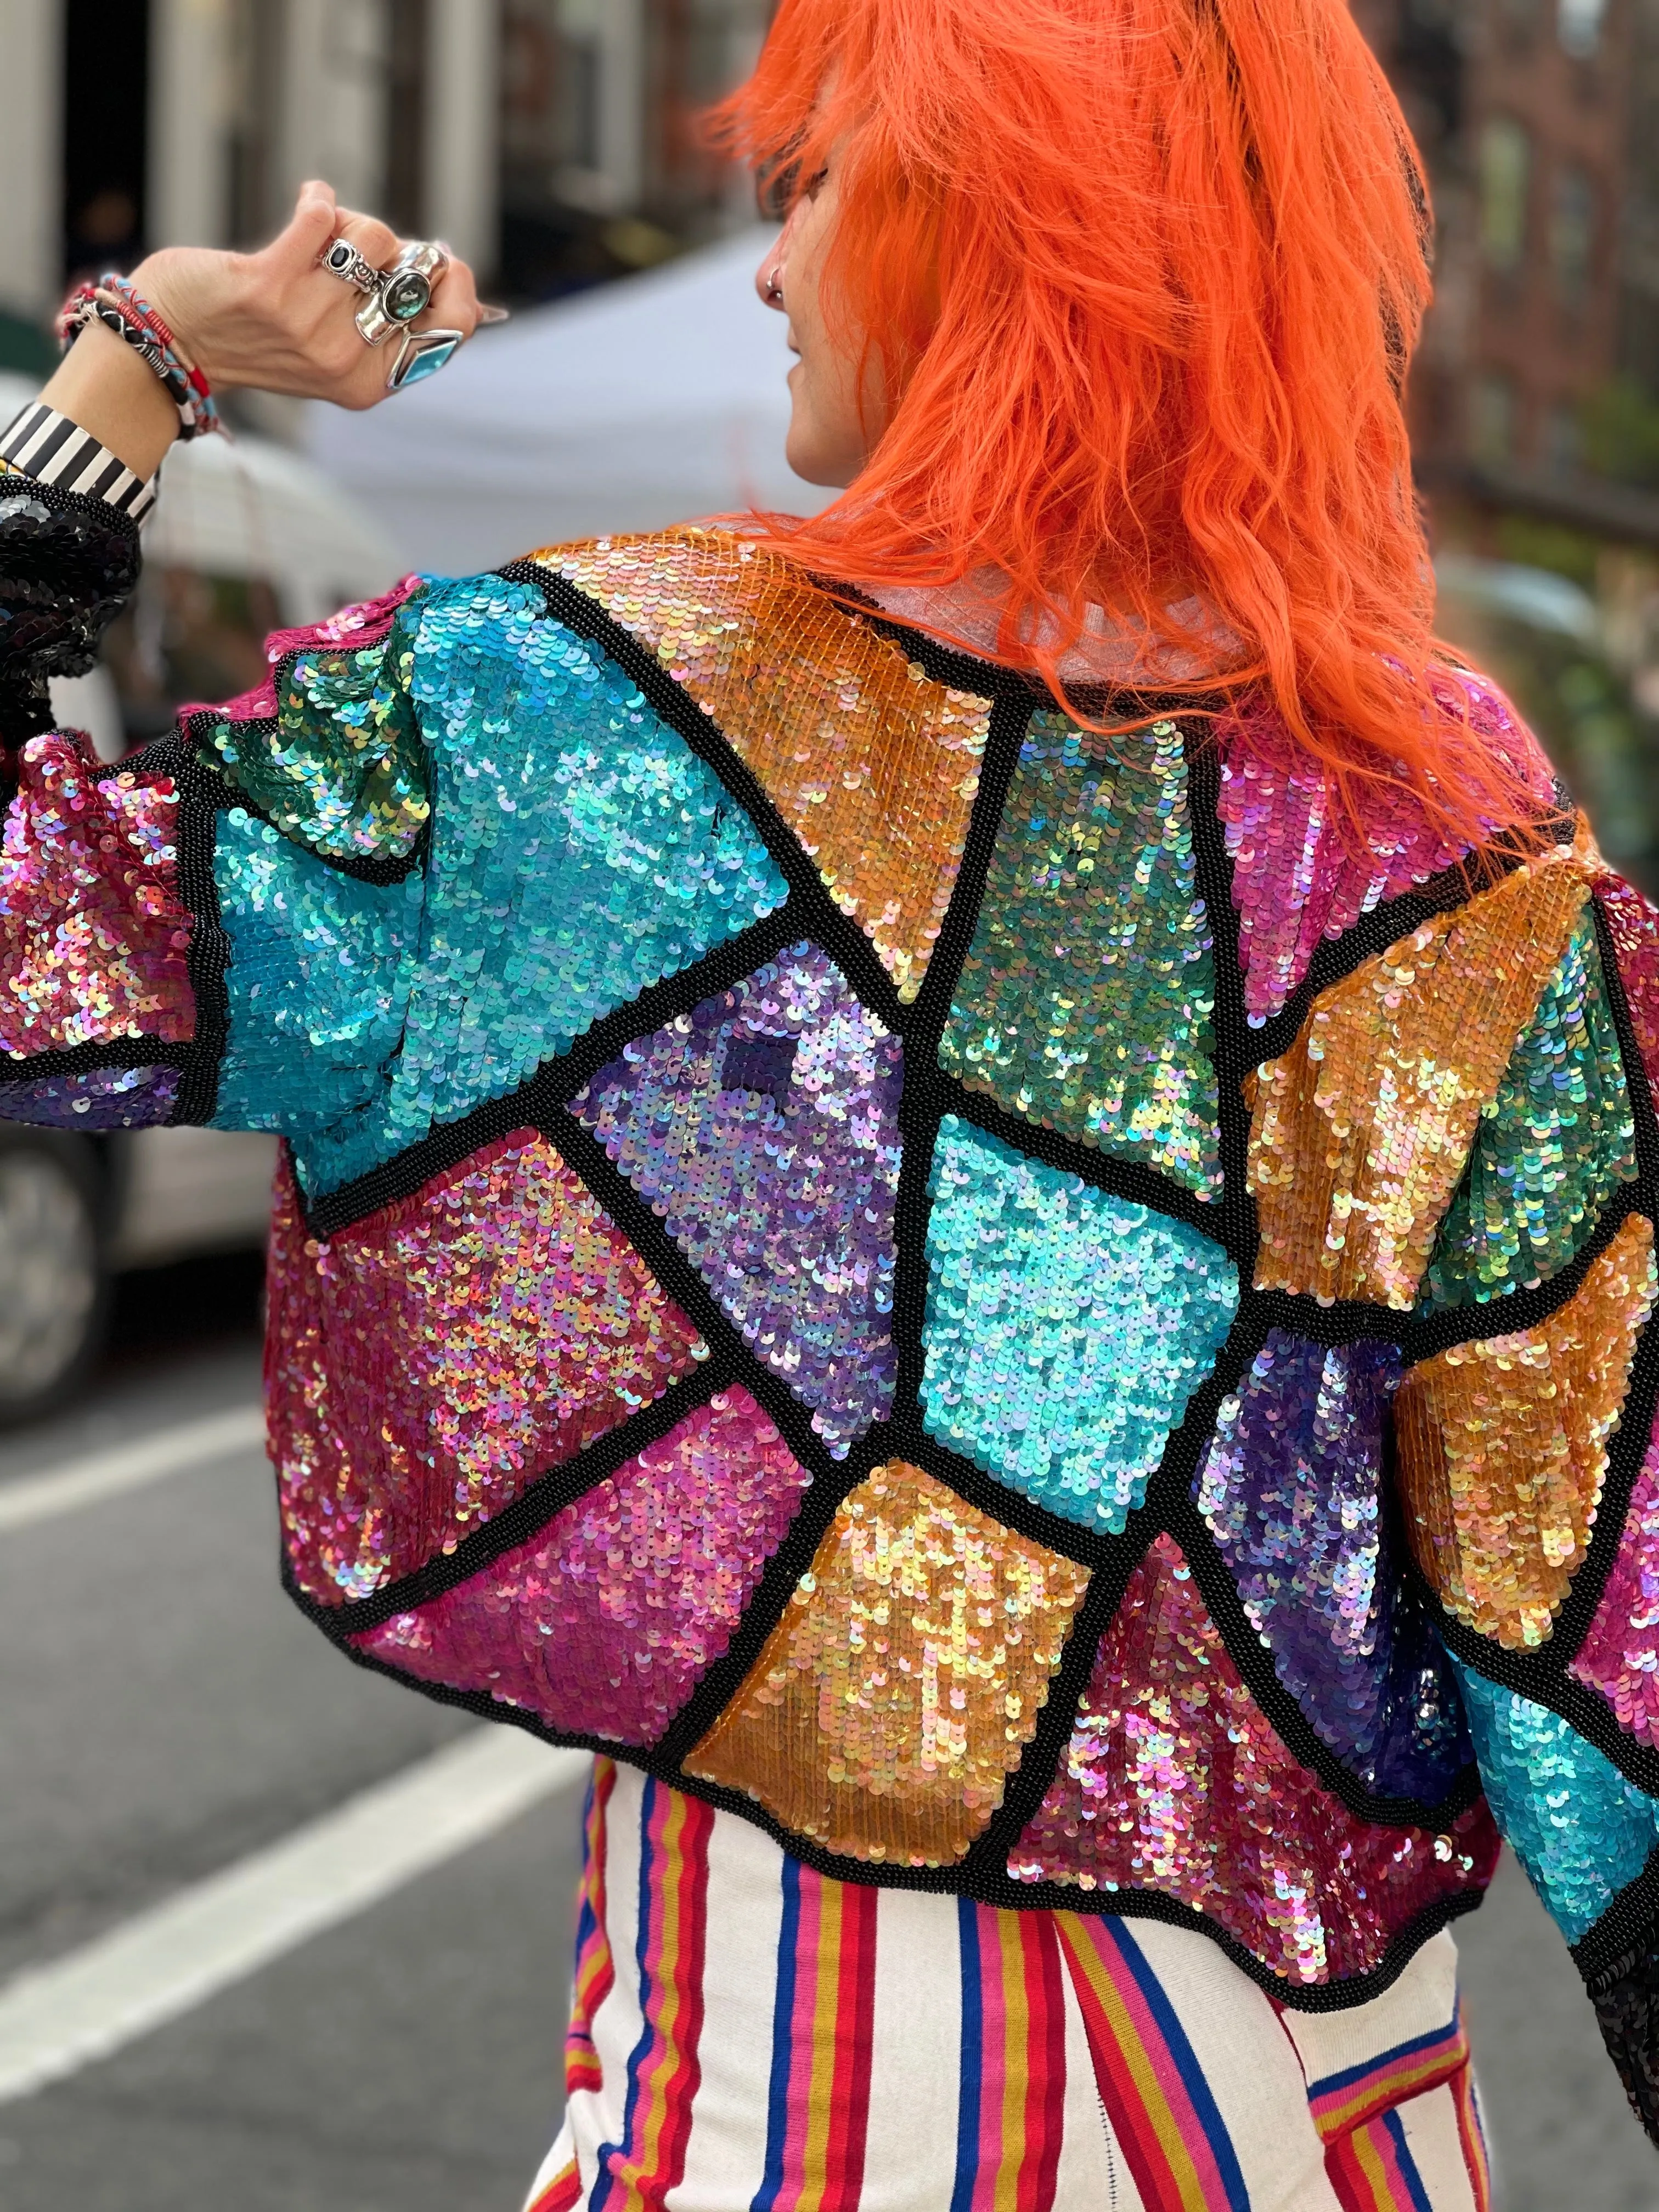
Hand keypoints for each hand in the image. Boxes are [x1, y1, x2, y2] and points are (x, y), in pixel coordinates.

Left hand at [132, 181, 482, 410]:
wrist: (176, 342)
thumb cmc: (256, 337)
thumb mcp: (333, 352)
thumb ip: (381, 324)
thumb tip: (438, 264)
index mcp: (369, 381)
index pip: (451, 328)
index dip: (456, 284)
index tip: (436, 263)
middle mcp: (343, 358)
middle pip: (411, 271)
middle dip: (389, 247)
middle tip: (354, 251)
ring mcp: (306, 323)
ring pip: (371, 238)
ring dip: (346, 221)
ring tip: (320, 236)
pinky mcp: (270, 284)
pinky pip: (321, 216)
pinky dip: (317, 199)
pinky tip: (308, 203)